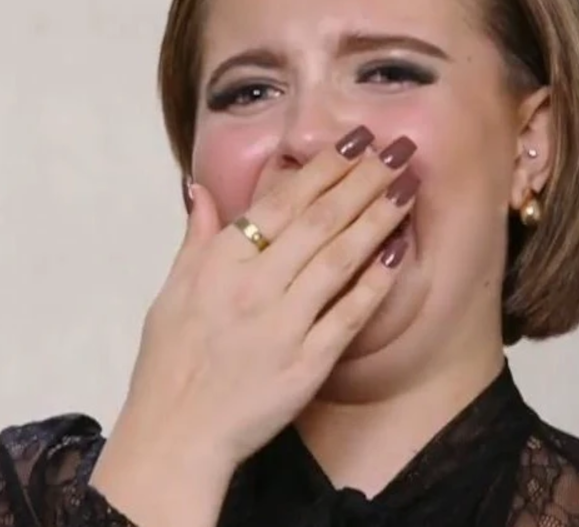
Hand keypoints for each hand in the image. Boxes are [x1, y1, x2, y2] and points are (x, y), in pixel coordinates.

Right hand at [90, 126, 416, 526]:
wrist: (176, 437)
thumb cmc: (171, 364)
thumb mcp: (172, 292)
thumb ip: (196, 238)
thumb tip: (202, 189)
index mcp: (219, 263)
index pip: (280, 202)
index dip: (322, 168)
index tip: (355, 141)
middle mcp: (253, 287)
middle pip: (318, 222)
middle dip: (362, 180)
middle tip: (398, 150)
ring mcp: (283, 325)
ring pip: (338, 260)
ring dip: (376, 219)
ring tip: (407, 188)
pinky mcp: (307, 364)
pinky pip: (348, 315)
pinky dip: (374, 283)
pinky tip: (398, 254)